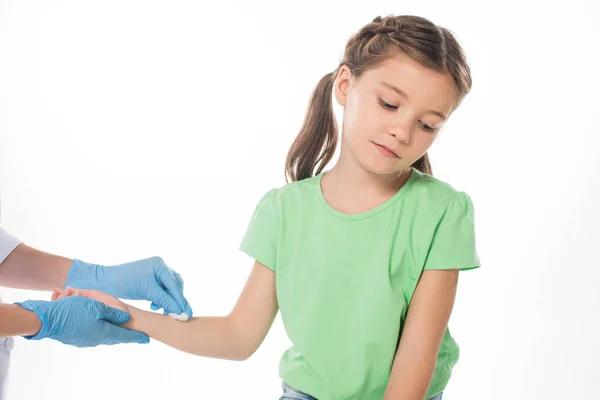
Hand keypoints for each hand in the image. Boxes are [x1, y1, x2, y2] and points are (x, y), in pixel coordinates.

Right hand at [15, 297, 148, 346]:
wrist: (46, 320)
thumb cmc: (72, 311)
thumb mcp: (96, 307)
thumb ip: (113, 313)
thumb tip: (125, 319)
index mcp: (103, 332)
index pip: (125, 336)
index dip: (136, 337)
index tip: (147, 340)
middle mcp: (95, 339)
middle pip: (112, 333)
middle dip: (118, 326)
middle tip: (131, 329)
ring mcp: (84, 340)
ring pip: (98, 328)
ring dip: (98, 316)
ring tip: (104, 311)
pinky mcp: (75, 337)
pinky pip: (86, 327)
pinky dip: (87, 317)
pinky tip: (84, 309)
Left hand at [64, 256, 192, 317]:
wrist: (104, 281)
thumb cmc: (123, 284)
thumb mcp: (147, 292)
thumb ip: (165, 301)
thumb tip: (181, 312)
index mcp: (159, 265)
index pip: (174, 286)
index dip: (181, 301)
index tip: (187, 314)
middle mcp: (160, 266)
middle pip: (175, 286)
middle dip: (176, 301)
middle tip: (179, 316)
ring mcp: (156, 271)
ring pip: (170, 289)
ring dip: (169, 300)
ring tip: (163, 311)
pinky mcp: (151, 278)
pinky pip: (163, 289)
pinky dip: (162, 298)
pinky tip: (156, 305)